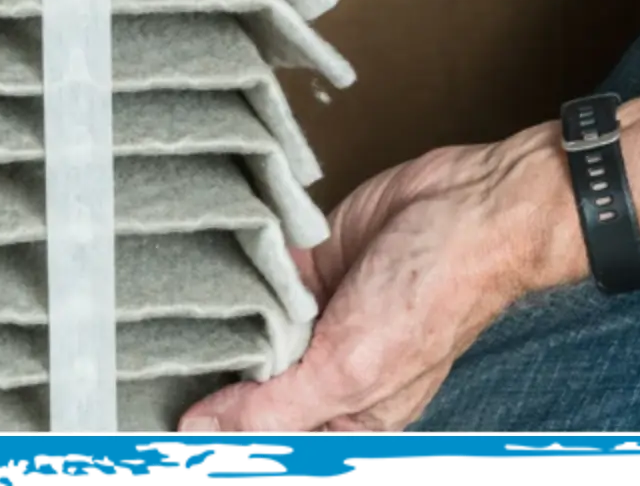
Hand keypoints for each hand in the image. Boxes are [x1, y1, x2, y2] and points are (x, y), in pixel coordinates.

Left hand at [179, 127, 566, 431]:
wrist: (468, 205)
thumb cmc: (437, 294)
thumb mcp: (350, 369)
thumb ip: (274, 409)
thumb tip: (203, 433)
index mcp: (343, 415)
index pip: (263, 435)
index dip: (220, 425)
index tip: (170, 407)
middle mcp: (327, 368)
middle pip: (246, 381)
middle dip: (216, 365)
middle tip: (170, 351)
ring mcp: (316, 314)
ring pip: (245, 325)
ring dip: (224, 312)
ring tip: (193, 306)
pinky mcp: (307, 262)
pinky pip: (255, 272)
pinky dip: (241, 266)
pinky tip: (222, 263)